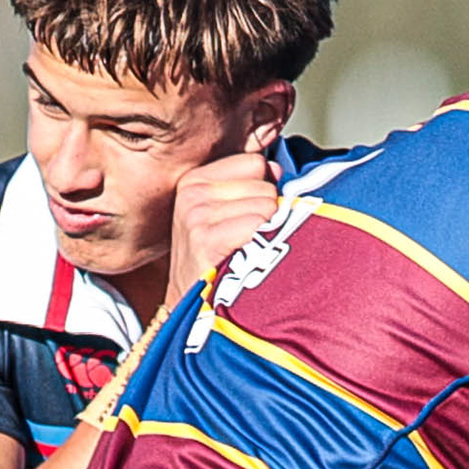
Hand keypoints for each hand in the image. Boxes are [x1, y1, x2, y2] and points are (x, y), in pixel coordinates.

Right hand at [173, 146, 283, 283]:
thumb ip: (250, 185)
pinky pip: (258, 225)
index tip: (248, 217)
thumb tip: (276, 168)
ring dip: (266, 232)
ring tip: (247, 251)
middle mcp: (192, 191)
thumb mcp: (225, 214)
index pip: (256, 163)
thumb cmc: (217, 258)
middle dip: (267, 213)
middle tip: (248, 241)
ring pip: (267, 206)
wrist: (193, 304)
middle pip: (265, 185)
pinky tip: (247, 260)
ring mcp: (196, 213)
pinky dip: (262, 245)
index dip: (263, 191)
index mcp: (196, 178)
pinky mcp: (205, 237)